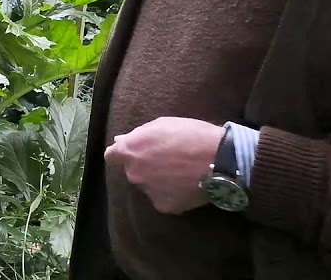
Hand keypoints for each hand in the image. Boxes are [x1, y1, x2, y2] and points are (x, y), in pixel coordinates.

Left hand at [105, 116, 225, 214]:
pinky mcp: (164, 206)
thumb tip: (120, 142)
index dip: (121, 154)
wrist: (220, 159)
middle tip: (167, 161)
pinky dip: (172, 194)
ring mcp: (148, 191)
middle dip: (145, 166)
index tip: (133, 153)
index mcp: (130, 150)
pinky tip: (187, 186)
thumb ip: (138, 135)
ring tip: (181, 173)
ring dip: (158, 181)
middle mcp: (134, 173)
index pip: (111, 156)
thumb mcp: (162, 124)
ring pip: (149, 186)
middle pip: (133, 171)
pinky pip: (163, 198)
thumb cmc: (191, 134)